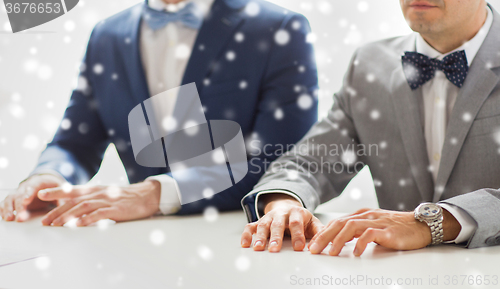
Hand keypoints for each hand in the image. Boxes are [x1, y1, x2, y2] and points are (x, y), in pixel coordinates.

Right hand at [0, 174, 64, 221]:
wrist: (47, 181)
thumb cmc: (55, 186)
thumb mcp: (62, 189)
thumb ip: (62, 197)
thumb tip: (63, 206)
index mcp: (39, 182)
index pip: (33, 186)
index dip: (29, 193)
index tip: (26, 200)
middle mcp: (26, 186)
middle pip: (20, 194)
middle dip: (20, 206)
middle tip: (20, 217)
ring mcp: (19, 192)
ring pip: (11, 198)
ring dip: (9, 208)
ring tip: (9, 218)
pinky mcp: (15, 199)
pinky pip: (7, 202)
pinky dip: (4, 208)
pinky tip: (4, 216)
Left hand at [37, 180, 161, 225]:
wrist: (148, 196)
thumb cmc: (127, 198)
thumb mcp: (108, 195)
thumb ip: (93, 199)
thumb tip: (77, 208)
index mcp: (96, 189)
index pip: (72, 190)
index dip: (56, 192)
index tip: (41, 195)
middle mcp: (99, 193)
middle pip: (74, 201)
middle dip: (57, 211)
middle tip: (45, 221)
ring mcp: (107, 200)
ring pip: (83, 206)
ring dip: (68, 216)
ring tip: (57, 224)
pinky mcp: (116, 209)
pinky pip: (99, 214)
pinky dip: (87, 219)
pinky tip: (78, 224)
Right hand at [240, 194, 323, 251]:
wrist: (288, 206)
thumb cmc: (301, 218)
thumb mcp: (312, 222)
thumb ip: (319, 230)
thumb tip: (328, 240)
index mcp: (296, 213)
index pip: (296, 223)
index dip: (297, 235)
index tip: (299, 248)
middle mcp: (281, 214)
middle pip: (277, 224)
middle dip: (276, 237)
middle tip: (275, 249)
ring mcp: (269, 217)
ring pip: (263, 225)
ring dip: (260, 237)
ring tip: (258, 248)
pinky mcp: (260, 221)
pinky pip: (250, 226)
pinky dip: (246, 234)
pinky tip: (245, 244)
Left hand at [307, 208, 432, 255]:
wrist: (421, 225)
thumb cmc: (396, 228)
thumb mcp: (373, 226)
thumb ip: (357, 231)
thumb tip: (339, 240)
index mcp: (361, 214)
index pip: (336, 222)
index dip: (323, 233)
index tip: (312, 245)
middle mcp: (366, 216)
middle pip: (339, 223)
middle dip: (324, 237)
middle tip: (314, 250)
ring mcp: (376, 222)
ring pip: (351, 227)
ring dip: (338, 240)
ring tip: (331, 253)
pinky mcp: (387, 231)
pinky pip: (371, 234)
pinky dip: (361, 243)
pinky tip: (357, 253)